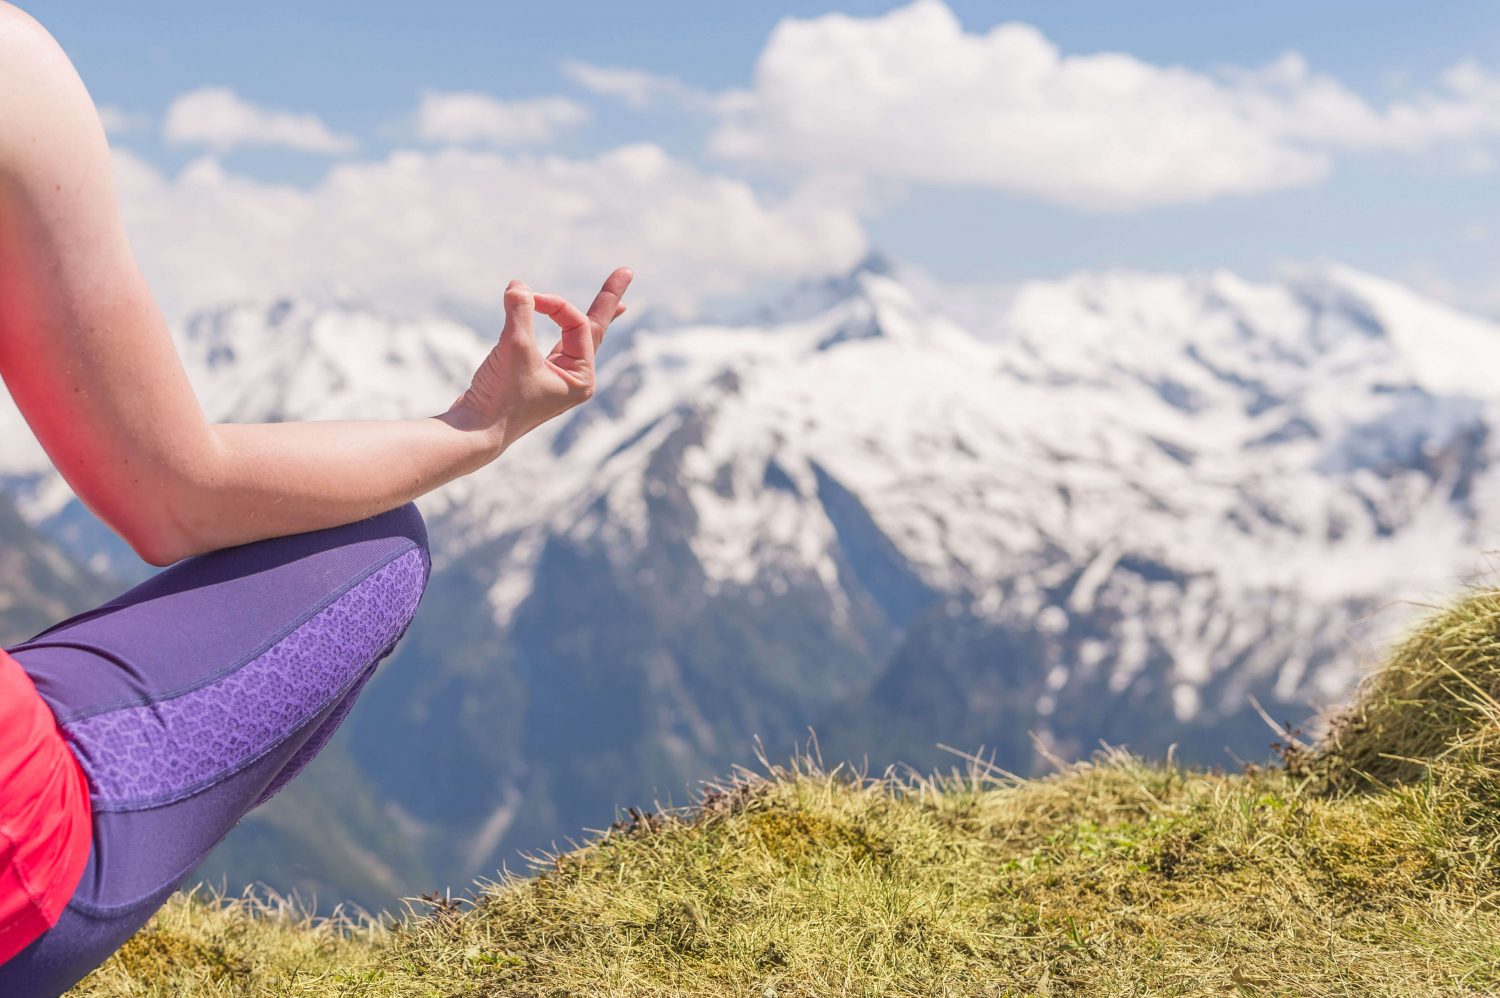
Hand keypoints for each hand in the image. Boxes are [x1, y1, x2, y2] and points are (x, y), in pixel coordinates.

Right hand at [450, 267, 632, 451]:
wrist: (474, 432)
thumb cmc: (500, 396)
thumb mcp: (515, 348)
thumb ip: (520, 311)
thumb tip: (518, 284)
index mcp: (581, 379)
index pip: (577, 325)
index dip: (554, 305)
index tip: (527, 297)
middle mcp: (574, 380)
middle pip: (593, 330)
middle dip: (608, 302)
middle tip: (626, 272)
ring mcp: (555, 380)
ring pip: (576, 337)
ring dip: (590, 316)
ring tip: (619, 304)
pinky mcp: (534, 377)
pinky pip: (555, 345)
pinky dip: (562, 329)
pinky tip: (569, 325)